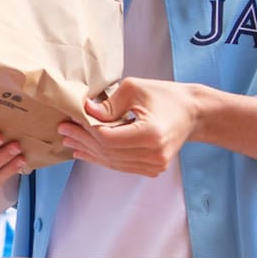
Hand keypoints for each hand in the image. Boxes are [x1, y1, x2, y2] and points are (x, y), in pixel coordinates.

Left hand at [58, 78, 200, 177]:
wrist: (193, 113)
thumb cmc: (166, 96)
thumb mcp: (136, 89)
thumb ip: (110, 103)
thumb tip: (86, 111)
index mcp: (151, 134)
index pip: (108, 138)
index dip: (86, 130)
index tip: (70, 121)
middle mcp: (154, 155)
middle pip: (108, 152)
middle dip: (83, 141)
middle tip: (63, 132)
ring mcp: (155, 165)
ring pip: (113, 162)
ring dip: (90, 152)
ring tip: (70, 143)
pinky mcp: (153, 168)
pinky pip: (121, 165)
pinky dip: (103, 158)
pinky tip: (86, 153)